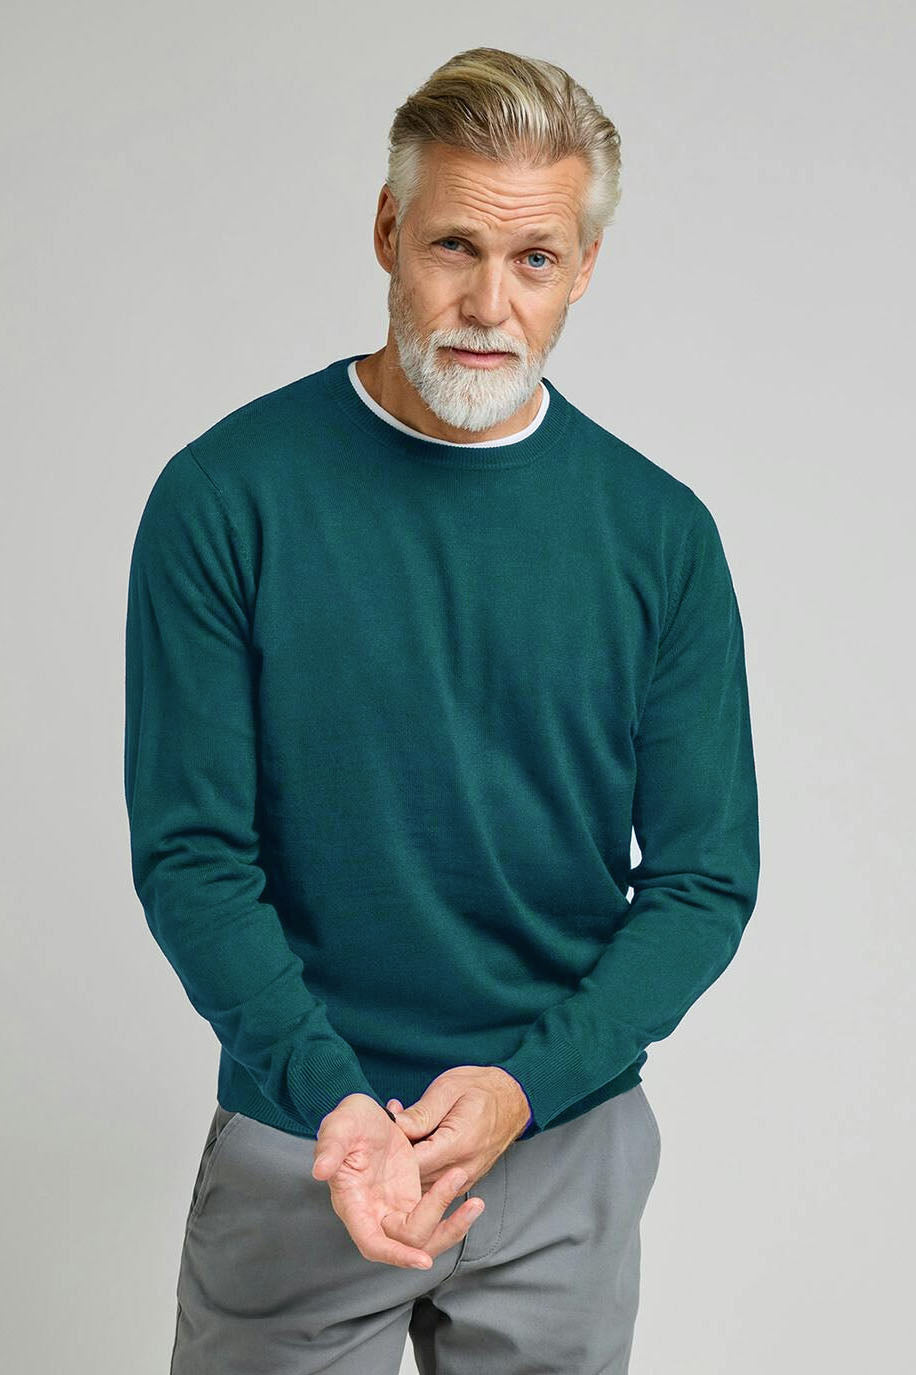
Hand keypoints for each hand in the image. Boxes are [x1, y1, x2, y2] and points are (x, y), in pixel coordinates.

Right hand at [312, 1093, 485, 1269]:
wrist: (369, 1114)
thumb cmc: (351, 1121)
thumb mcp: (340, 1124)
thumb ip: (330, 1146)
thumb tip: (319, 1170)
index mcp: (353, 1203)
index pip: (372, 1243)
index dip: (395, 1256)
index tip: (423, 1260)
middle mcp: (374, 1214)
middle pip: (408, 1243)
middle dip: (439, 1227)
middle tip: (464, 1191)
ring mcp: (394, 1209)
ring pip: (425, 1237)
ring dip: (452, 1226)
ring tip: (476, 1202)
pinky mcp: (411, 1200)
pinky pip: (434, 1217)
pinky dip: (452, 1210)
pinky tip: (470, 1195)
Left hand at [386, 1066, 530, 1191]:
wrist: (514, 1100)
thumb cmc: (482, 1089)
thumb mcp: (448, 1088)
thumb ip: (421, 1113)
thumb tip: (395, 1126)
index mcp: (458, 1144)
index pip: (414, 1163)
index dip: (394, 1151)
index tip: (386, 1133)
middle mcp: (463, 1169)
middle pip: (415, 1178)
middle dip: (398, 1157)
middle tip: (394, 1126)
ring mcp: (464, 1179)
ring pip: (422, 1185)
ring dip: (409, 1164)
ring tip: (409, 1131)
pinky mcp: (463, 1182)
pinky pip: (434, 1185)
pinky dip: (422, 1168)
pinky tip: (420, 1144)